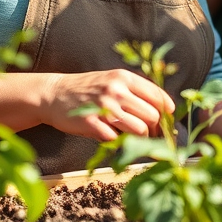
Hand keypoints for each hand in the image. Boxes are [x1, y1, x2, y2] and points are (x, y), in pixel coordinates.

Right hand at [41, 69, 173, 140]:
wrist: (54, 94)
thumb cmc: (88, 90)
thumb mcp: (113, 81)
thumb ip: (134, 92)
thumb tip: (162, 112)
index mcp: (125, 78)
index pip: (158, 96)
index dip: (167, 114)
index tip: (167, 124)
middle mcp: (117, 89)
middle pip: (152, 115)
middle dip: (156, 130)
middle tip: (152, 138)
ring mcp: (103, 106)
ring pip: (139, 129)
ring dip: (141, 140)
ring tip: (137, 142)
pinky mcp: (90, 122)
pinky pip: (115, 139)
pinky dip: (119, 144)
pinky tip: (116, 142)